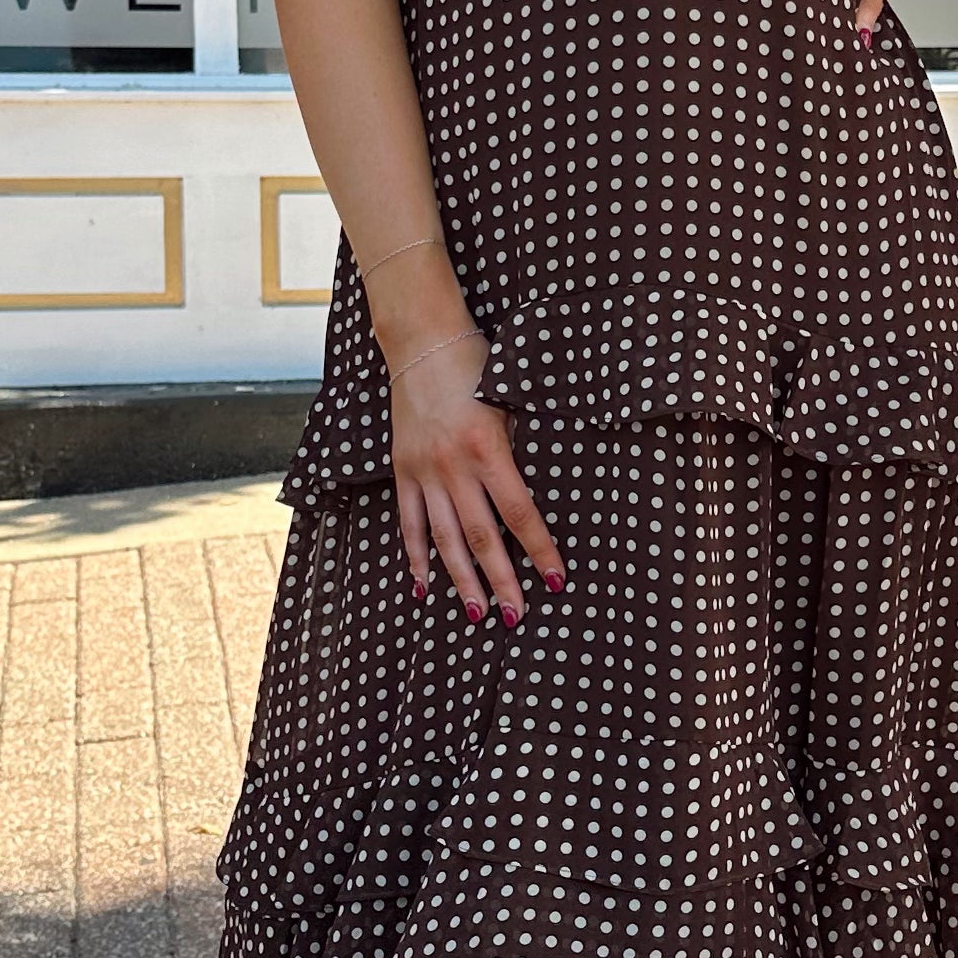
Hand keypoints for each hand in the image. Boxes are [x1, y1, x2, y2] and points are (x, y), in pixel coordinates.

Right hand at [388, 323, 566, 621]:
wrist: (422, 341)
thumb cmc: (474, 365)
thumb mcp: (508, 402)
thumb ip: (516, 450)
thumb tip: (528, 496)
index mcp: (488, 447)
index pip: (519, 512)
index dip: (539, 550)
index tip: (555, 580)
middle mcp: (454, 465)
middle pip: (481, 536)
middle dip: (501, 580)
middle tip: (516, 616)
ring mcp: (424, 471)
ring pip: (444, 538)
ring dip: (461, 579)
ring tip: (477, 614)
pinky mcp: (403, 470)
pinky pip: (410, 522)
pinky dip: (416, 556)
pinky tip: (423, 586)